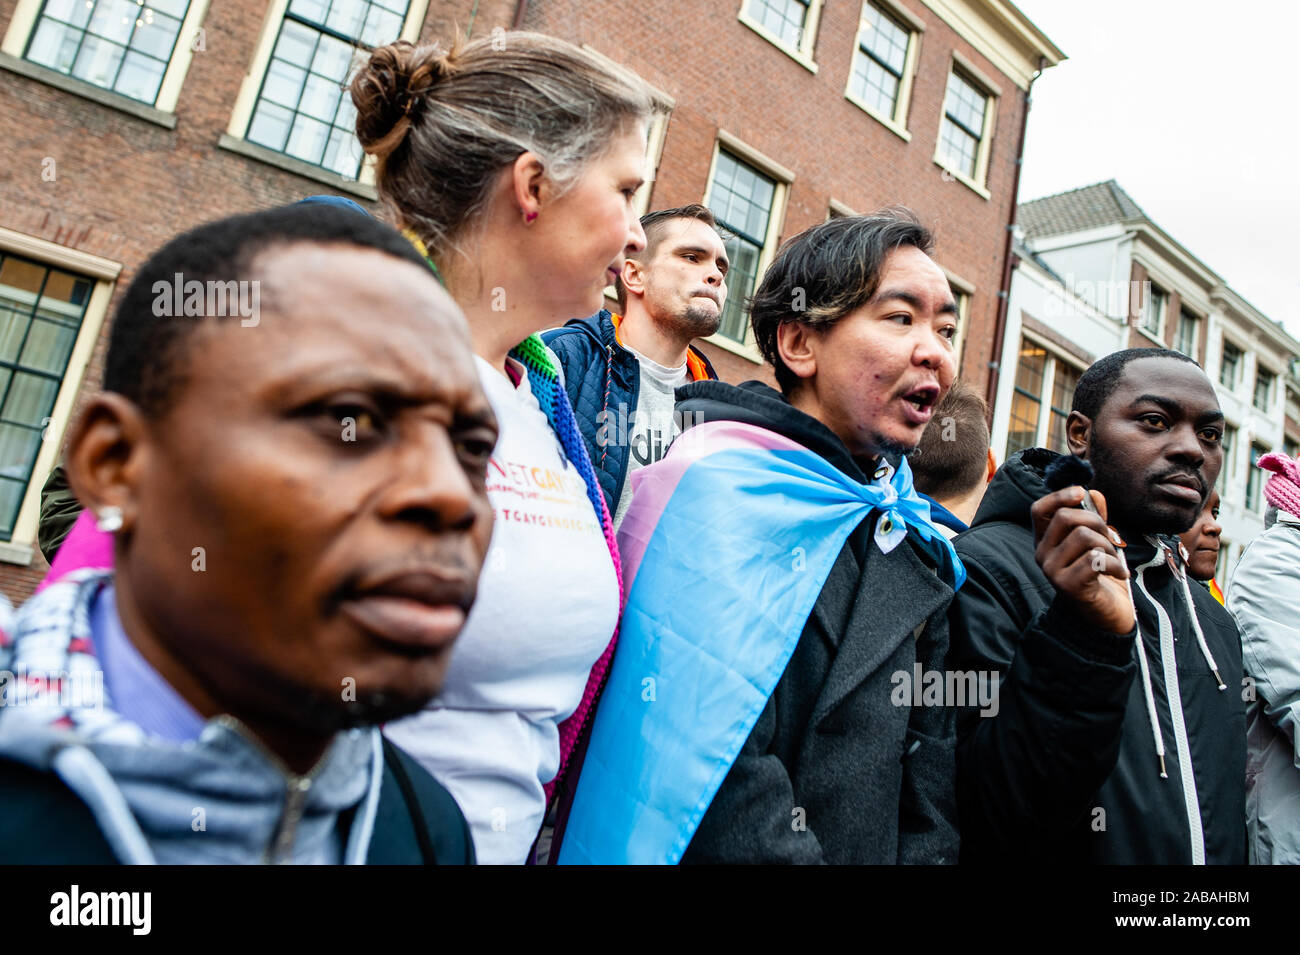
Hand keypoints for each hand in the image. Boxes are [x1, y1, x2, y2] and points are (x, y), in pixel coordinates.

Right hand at [1031, 487, 1135, 634]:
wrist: (1106, 615)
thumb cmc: (1100, 575)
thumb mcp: (1098, 541)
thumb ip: (1094, 516)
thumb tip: (1093, 493)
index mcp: (1045, 541)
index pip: (1039, 510)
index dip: (1059, 496)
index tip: (1082, 493)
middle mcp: (1042, 555)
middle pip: (1065, 517)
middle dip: (1097, 521)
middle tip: (1111, 538)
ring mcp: (1052, 571)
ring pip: (1084, 537)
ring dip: (1109, 546)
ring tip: (1114, 560)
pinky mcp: (1067, 585)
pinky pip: (1095, 559)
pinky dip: (1115, 564)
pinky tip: (1118, 573)